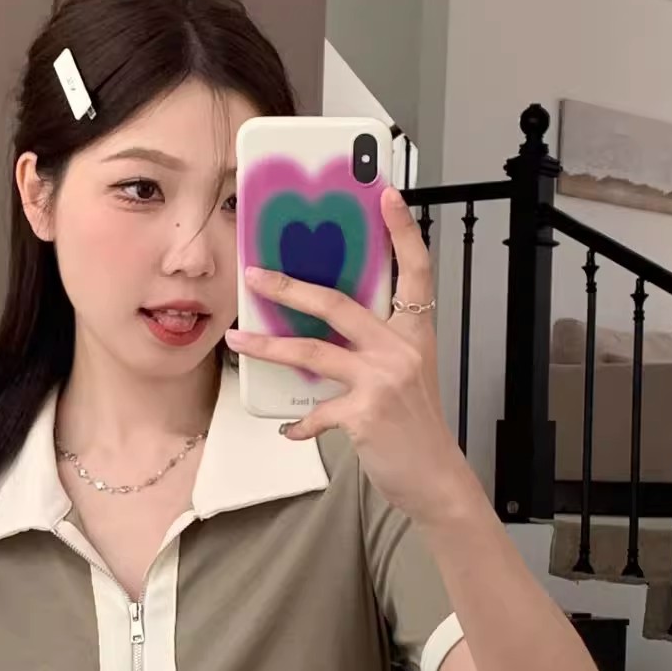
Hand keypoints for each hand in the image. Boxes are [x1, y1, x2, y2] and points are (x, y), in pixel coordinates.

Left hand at [225, 185, 479, 524]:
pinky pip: (316, 412)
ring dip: (268, 347)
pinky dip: (299, 423)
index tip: (385, 194)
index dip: (402, 230)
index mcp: (414, 331)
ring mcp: (383, 379)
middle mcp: (401, 347)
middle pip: (338, 303)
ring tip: (237, 341)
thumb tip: (328, 327)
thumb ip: (376, 346)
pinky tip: (288, 429)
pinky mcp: (365, 413)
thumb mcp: (406, 373)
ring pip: (313, 351)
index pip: (415, 268)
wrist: (434, 475)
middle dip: (289, 287)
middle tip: (255, 274)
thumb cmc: (415, 425)